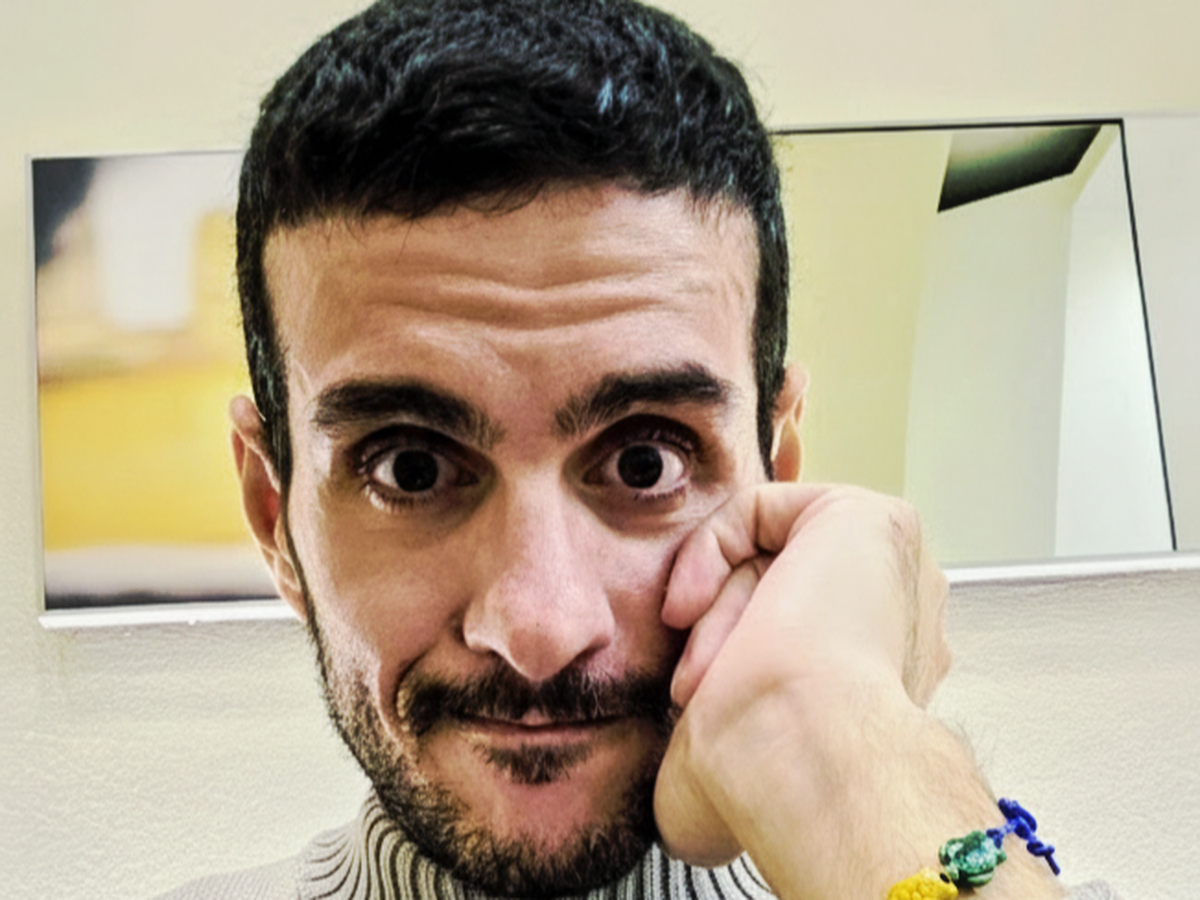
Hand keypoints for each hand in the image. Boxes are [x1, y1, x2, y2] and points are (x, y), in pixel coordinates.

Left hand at [654, 484, 951, 867]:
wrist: (798, 752)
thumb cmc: (771, 772)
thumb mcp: (726, 763)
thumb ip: (721, 735)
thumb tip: (692, 768)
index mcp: (874, 682)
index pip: (787, 632)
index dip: (729, 642)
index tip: (694, 680)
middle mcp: (892, 625)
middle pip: (773, 590)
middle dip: (723, 630)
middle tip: (699, 682)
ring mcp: (891, 570)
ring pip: (765, 555)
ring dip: (718, 606)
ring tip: (707, 663)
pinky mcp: (869, 518)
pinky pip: (757, 509)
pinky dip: (711, 550)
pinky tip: (695, 603)